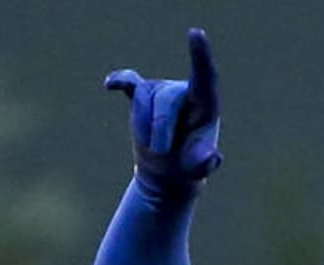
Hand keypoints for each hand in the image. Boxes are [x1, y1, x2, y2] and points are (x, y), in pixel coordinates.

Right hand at [104, 28, 222, 185]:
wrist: (168, 171)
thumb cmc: (188, 165)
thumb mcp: (197, 168)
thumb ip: (205, 163)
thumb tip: (213, 157)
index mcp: (206, 104)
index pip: (205, 75)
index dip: (200, 55)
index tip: (196, 34)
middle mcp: (183, 91)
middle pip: (166, 98)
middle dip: (160, 127)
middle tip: (162, 150)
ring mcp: (160, 92)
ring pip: (144, 98)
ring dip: (144, 126)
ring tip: (154, 145)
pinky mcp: (139, 96)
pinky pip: (129, 83)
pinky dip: (120, 81)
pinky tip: (110, 85)